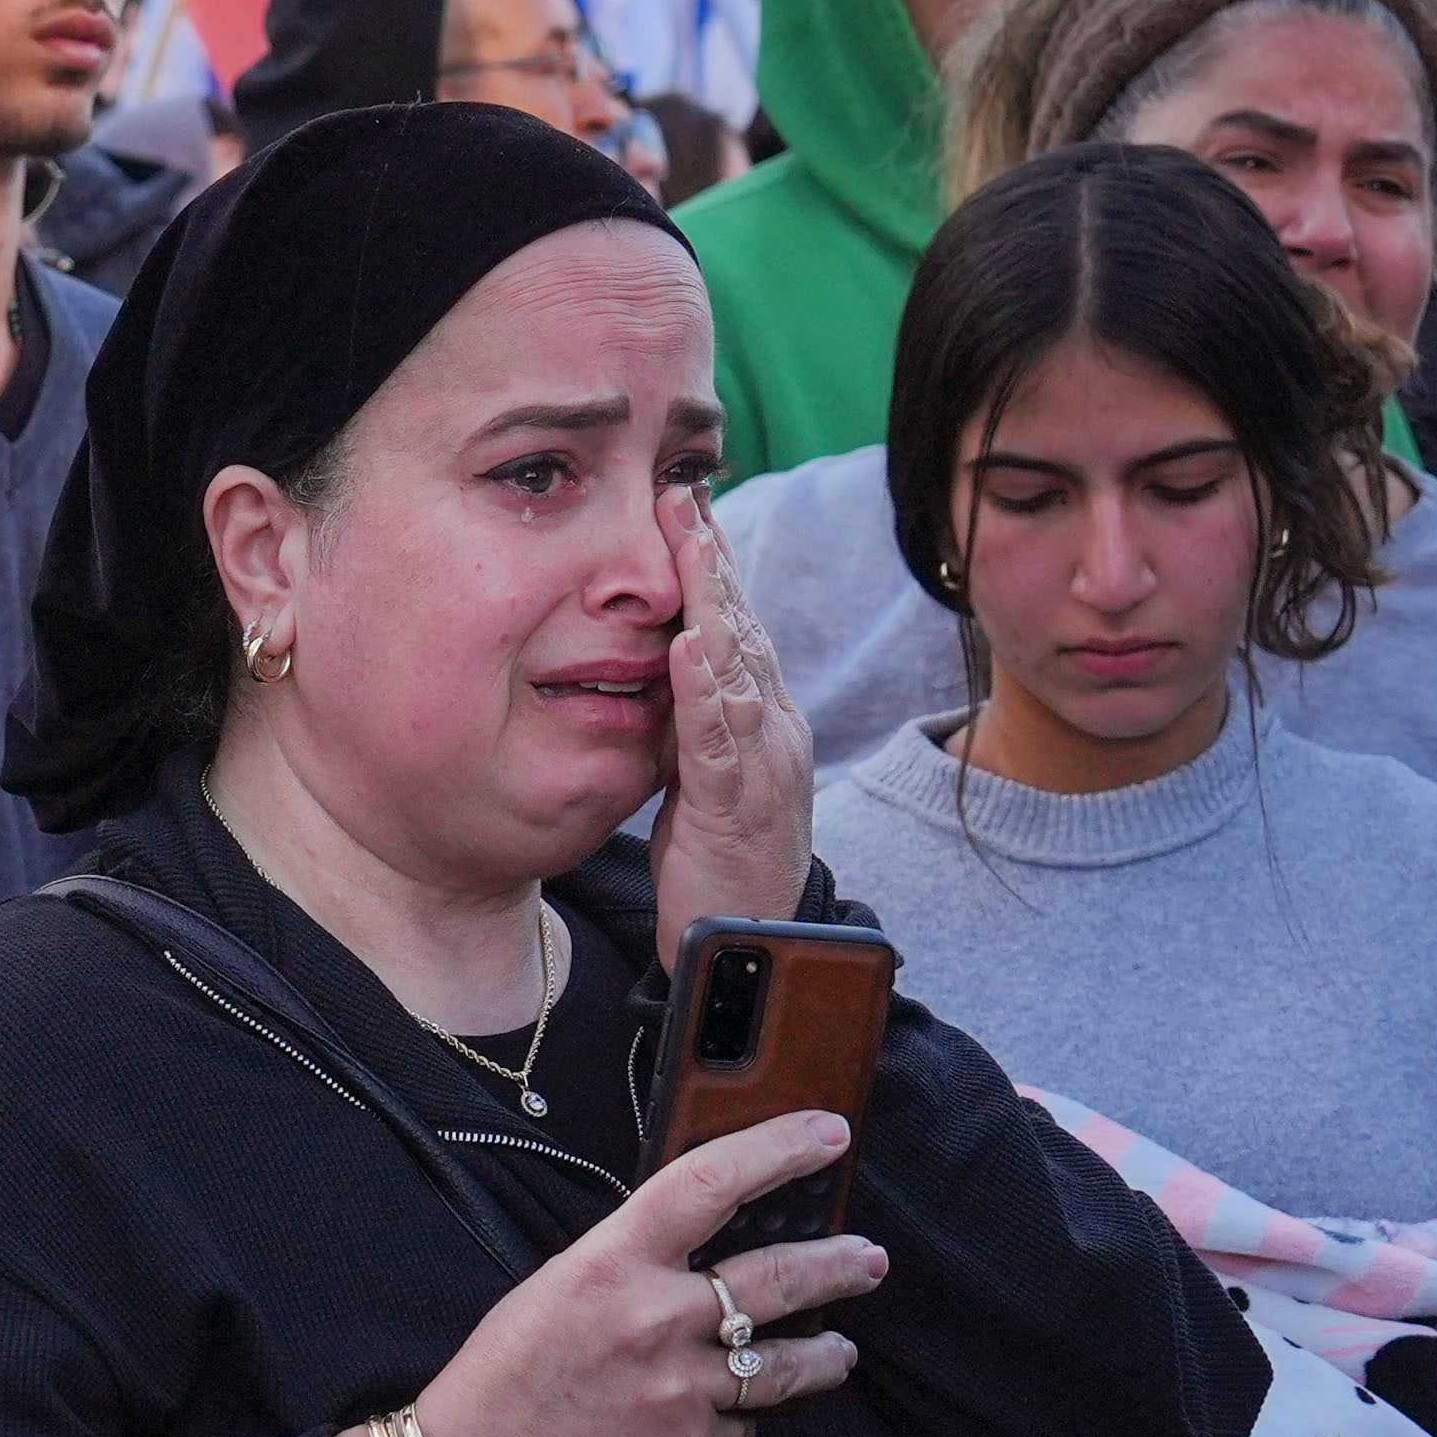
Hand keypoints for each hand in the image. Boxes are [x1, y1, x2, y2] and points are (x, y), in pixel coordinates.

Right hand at [380, 1109, 884, 1436]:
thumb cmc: (505, 1370)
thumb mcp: (561, 1282)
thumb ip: (636, 1258)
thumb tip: (710, 1240)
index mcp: (612, 1263)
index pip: (712, 1183)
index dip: (779, 1150)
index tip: (826, 1135)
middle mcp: (656, 1322)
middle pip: (779, 1279)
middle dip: (838, 1266)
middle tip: (868, 1260)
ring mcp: (680, 1393)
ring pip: (786, 1365)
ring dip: (824, 1354)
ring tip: (840, 1349)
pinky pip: (743, 1427)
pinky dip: (741, 1417)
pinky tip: (727, 1413)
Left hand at [645, 487, 811, 948]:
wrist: (755, 945)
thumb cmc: (723, 858)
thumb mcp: (702, 773)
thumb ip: (691, 718)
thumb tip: (662, 660)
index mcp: (761, 716)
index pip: (738, 623)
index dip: (713, 563)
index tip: (685, 502)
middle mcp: (773, 726)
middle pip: (743, 625)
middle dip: (712, 557)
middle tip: (682, 490)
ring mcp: (762, 762)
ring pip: (738, 666)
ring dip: (712, 599)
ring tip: (688, 540)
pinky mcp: (738, 804)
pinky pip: (720, 739)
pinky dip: (706, 690)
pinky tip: (689, 649)